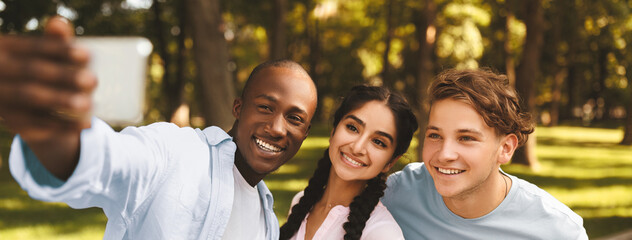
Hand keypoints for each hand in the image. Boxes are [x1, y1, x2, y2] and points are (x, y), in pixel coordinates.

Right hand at [0, 16, 95, 142]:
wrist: (35, 111)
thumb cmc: (49, 76)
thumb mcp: (53, 59)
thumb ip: (56, 43)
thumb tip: (59, 23)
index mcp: (6, 51)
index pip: (33, 47)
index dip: (60, 50)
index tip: (87, 54)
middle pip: (31, 71)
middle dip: (64, 76)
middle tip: (93, 80)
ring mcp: (2, 98)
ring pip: (31, 97)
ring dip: (62, 100)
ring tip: (89, 104)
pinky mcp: (13, 122)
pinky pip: (37, 123)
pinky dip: (64, 124)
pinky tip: (86, 123)